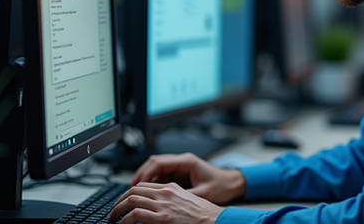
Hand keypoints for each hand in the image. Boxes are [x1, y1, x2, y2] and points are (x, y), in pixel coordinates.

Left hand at [109, 182, 223, 223]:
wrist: (214, 221)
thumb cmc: (203, 215)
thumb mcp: (185, 200)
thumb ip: (169, 200)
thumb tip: (154, 207)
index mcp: (170, 187)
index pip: (143, 185)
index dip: (128, 193)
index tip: (122, 202)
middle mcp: (165, 193)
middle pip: (134, 190)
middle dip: (119, 201)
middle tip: (113, 211)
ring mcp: (164, 205)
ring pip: (132, 200)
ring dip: (118, 209)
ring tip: (113, 218)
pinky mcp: (163, 218)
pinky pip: (137, 214)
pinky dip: (126, 219)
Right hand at [131, 153, 245, 204]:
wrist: (233, 183)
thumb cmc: (222, 186)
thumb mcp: (203, 193)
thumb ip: (185, 197)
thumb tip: (168, 204)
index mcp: (187, 161)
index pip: (159, 162)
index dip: (145, 173)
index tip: (136, 184)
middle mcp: (182, 161)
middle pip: (154, 162)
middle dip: (141, 174)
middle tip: (131, 188)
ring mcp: (181, 165)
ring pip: (157, 167)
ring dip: (146, 177)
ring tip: (136, 191)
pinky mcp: (181, 172)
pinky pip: (162, 174)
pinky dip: (153, 181)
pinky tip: (148, 192)